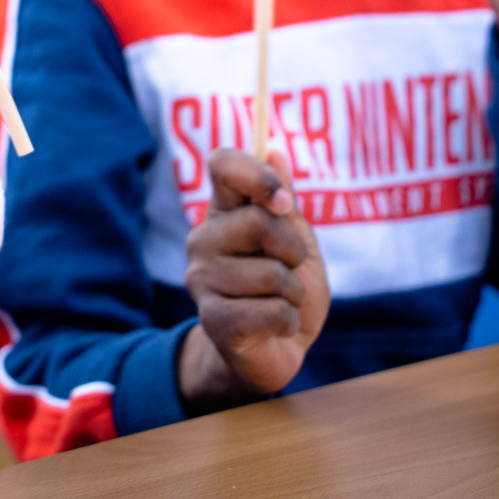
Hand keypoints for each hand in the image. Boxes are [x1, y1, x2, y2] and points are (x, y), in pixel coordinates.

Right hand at [178, 148, 329, 411]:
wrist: (276, 349)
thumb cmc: (286, 290)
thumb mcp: (296, 241)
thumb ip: (284, 203)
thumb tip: (274, 149)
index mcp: (224, 212)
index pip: (223, 164)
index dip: (256, 174)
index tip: (284, 203)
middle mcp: (204, 239)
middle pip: (259, 222)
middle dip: (294, 250)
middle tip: (289, 270)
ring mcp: (202, 279)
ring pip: (272, 273)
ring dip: (294, 293)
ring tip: (280, 302)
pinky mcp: (212, 319)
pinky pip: (273, 311)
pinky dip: (289, 321)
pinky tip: (274, 325)